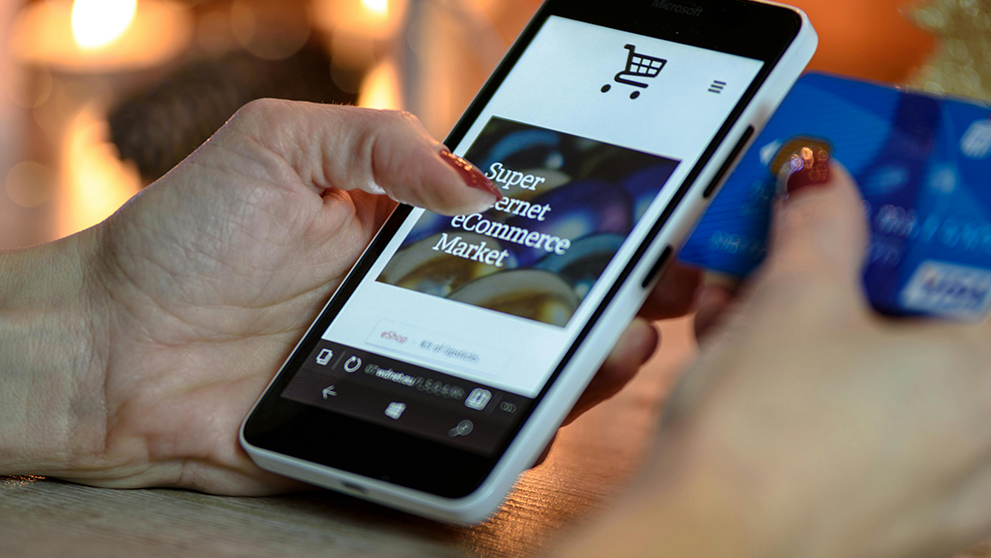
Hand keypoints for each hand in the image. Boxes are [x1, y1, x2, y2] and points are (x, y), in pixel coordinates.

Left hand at [0, 101, 696, 494]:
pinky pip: (469, 430)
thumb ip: (381, 144)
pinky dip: (516, 429)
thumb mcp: (281, 145)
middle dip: (613, 294)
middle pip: (539, 300)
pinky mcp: (391, 419)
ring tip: (624, 343)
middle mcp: (423, 294)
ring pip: (522, 369)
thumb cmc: (186, 236)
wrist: (111, 348)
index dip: (586, 218)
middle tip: (665, 287)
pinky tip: (544, 413)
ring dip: (584, 361)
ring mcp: (413, 360)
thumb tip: (480, 184)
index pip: (517, 219)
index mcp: (408, 225)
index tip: (645, 216)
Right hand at [557, 162, 990, 557]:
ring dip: (829, 329)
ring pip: (895, 379)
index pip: (980, 268)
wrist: (697, 551)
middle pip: (936, 324)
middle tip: (816, 244)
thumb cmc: (763, 441)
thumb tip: (822, 180)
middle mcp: (987, 443)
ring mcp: (943, 491)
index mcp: (989, 375)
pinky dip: (822, 388)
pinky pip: (868, 428)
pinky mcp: (890, 519)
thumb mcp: (792, 302)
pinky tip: (748, 363)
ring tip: (751, 302)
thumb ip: (821, 226)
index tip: (894, 203)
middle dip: (866, 274)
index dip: (936, 224)